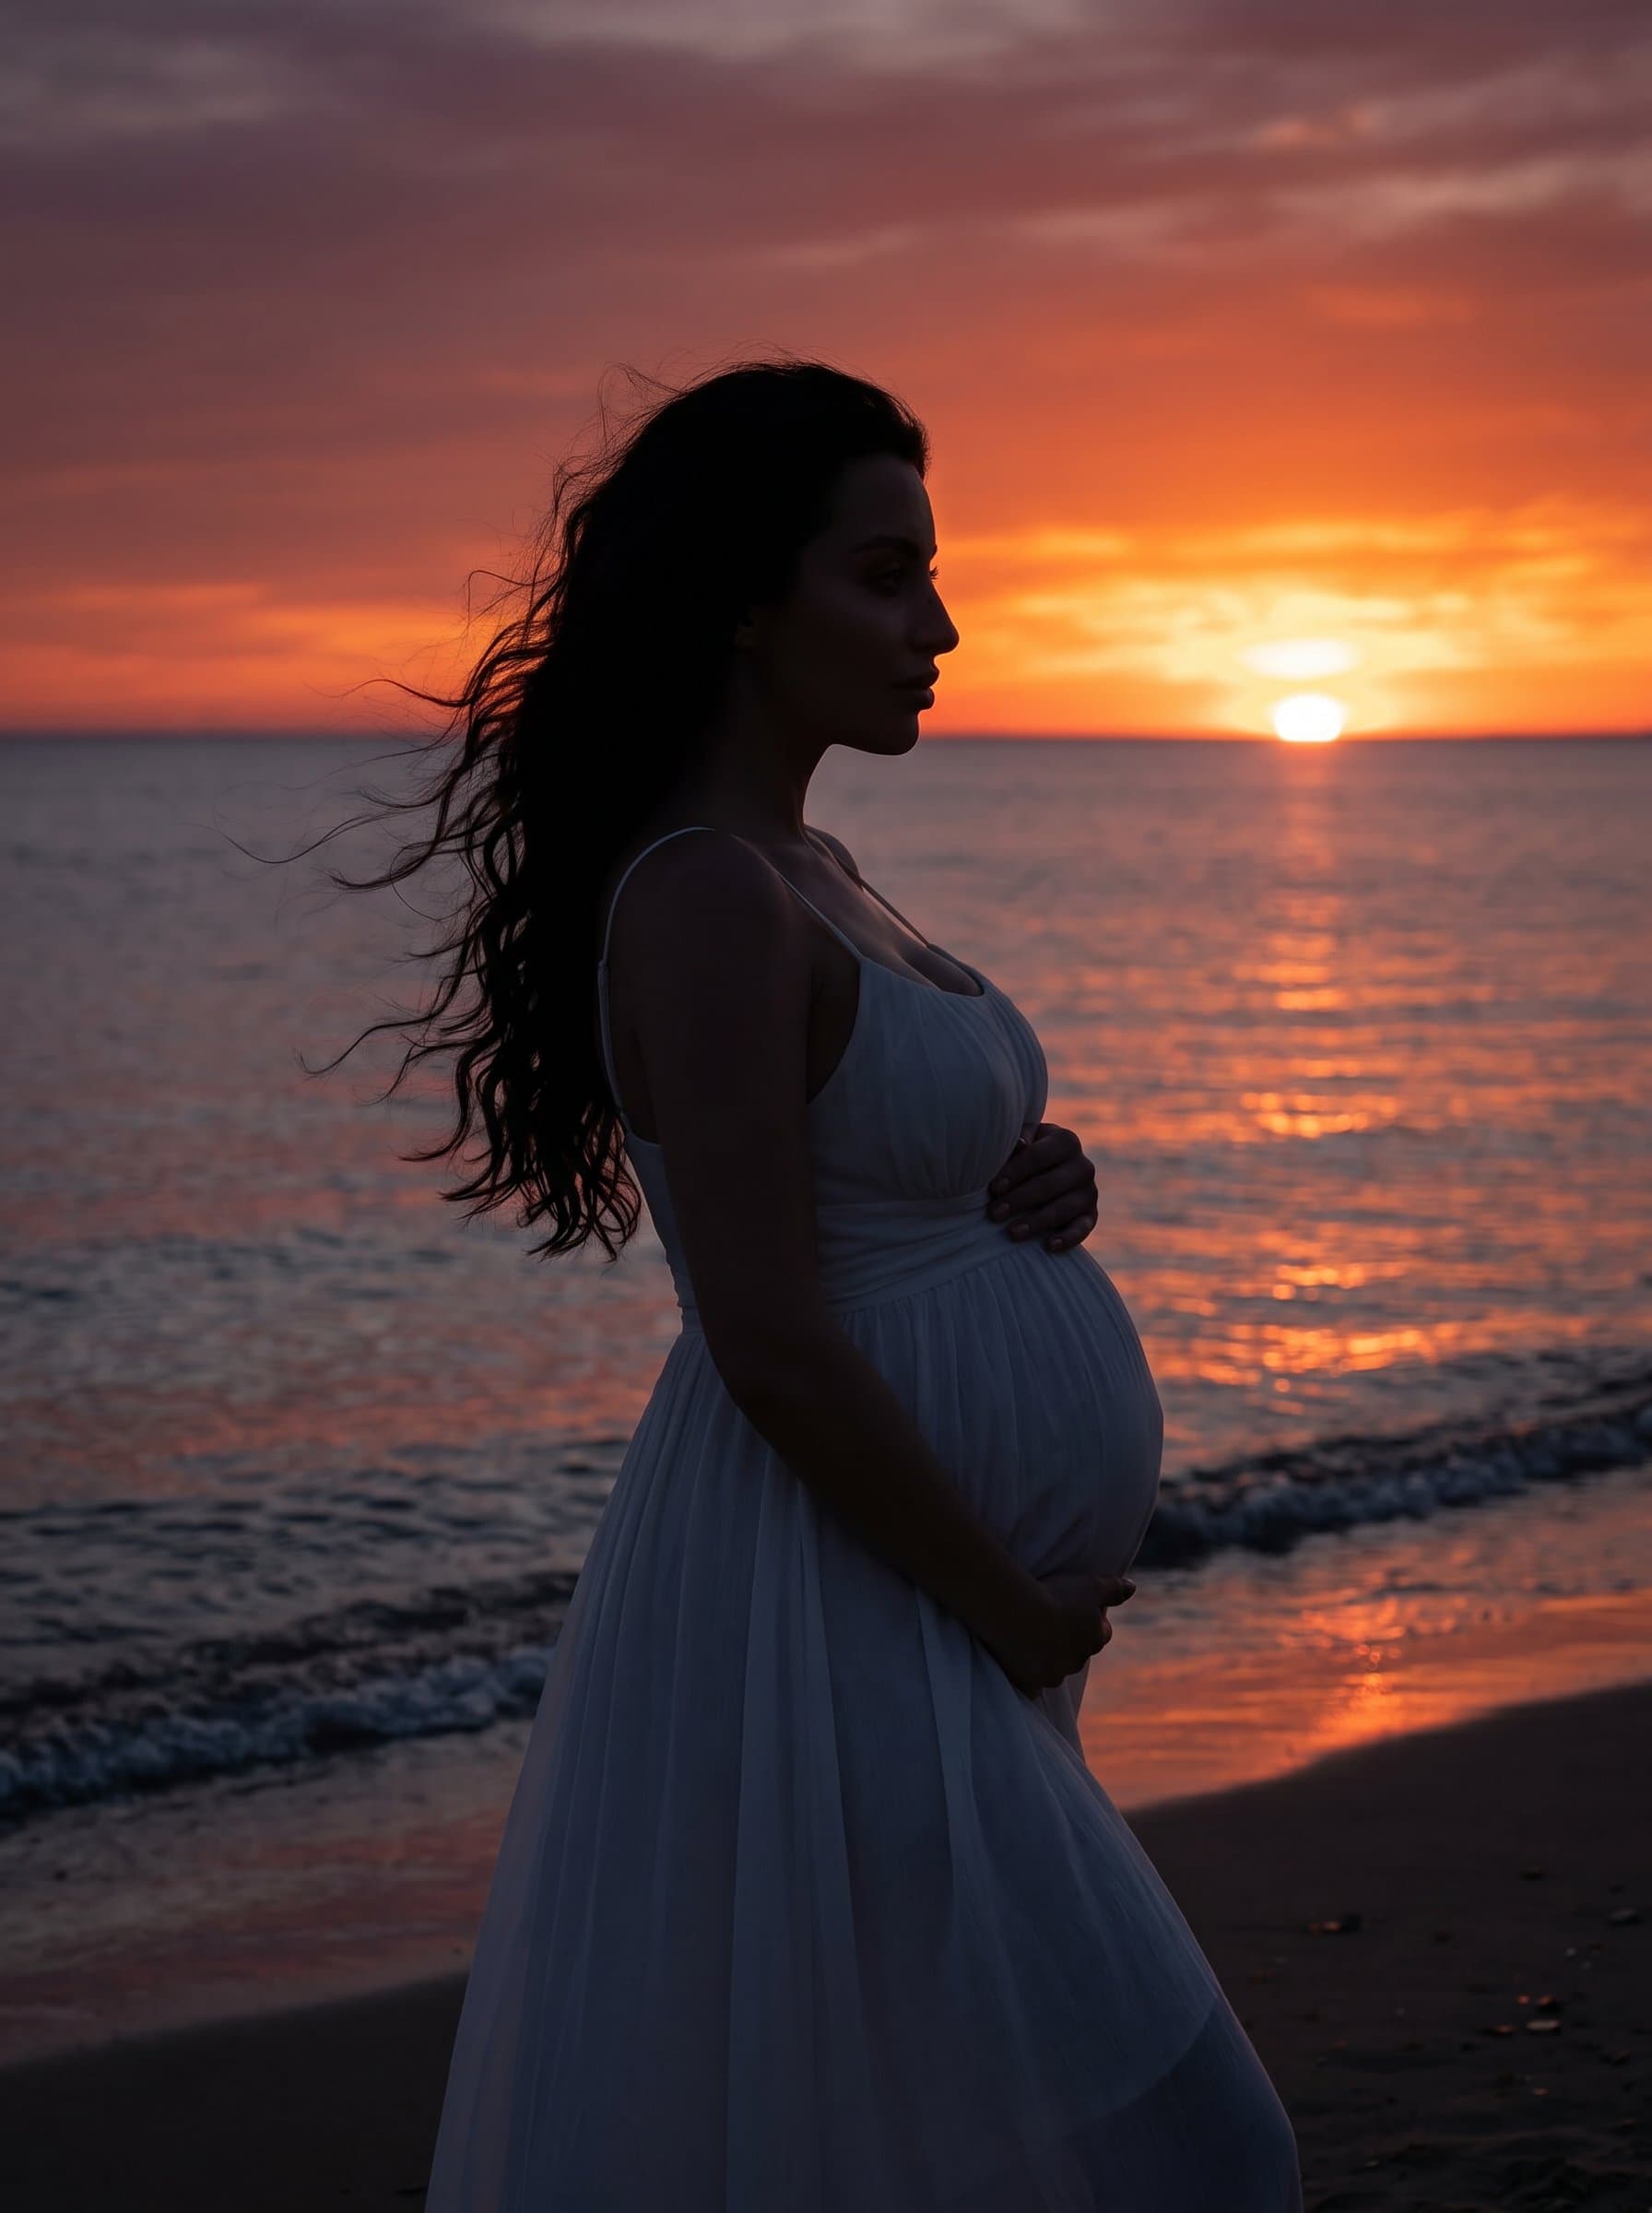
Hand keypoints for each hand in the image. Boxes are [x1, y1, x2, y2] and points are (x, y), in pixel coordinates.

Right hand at [978, 1571, 1135, 1697]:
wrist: (1021, 1617)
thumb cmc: (1058, 1598)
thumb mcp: (1090, 1585)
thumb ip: (1113, 1589)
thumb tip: (1131, 1587)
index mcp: (1094, 1639)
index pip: (1101, 1633)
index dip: (1092, 1622)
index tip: (1078, 1611)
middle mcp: (1077, 1661)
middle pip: (1078, 1653)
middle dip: (1069, 1641)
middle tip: (1051, 1622)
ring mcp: (1053, 1674)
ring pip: (1055, 1668)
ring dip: (1047, 1658)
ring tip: (1029, 1638)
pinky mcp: (1030, 1683)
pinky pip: (1032, 1686)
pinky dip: (1029, 1678)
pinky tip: (1020, 1669)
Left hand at [984, 1120, 1098, 1252]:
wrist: (1049, 1173)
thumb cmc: (1026, 1156)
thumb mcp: (1022, 1143)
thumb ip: (1018, 1142)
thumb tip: (1019, 1144)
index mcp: (1065, 1141)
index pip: (1038, 1156)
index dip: (1015, 1172)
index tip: (994, 1188)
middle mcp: (1083, 1165)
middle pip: (1048, 1184)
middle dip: (1019, 1199)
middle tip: (994, 1213)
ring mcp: (1089, 1192)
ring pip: (1063, 1208)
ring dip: (1036, 1221)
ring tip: (1012, 1233)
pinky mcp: (1090, 1215)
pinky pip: (1082, 1228)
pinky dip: (1068, 1238)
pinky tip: (1048, 1245)